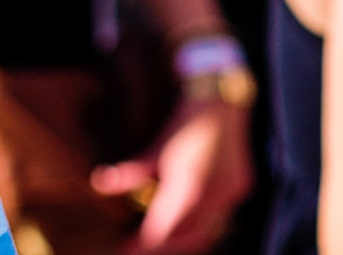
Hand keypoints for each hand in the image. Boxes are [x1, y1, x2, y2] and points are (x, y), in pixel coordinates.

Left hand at [91, 98, 252, 254]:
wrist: (220, 101)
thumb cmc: (183, 124)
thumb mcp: (155, 149)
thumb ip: (132, 173)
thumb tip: (101, 184)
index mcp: (191, 189)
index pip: (164, 231)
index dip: (144, 242)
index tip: (125, 246)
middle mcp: (216, 197)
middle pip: (188, 238)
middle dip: (163, 245)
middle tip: (138, 244)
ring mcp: (232, 195)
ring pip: (208, 232)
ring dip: (182, 238)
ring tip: (157, 236)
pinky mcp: (241, 189)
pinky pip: (220, 218)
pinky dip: (200, 224)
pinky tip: (182, 220)